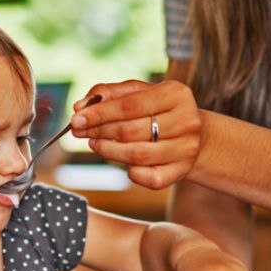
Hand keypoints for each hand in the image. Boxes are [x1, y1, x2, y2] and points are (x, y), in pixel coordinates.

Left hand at [69, 79, 201, 189]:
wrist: (194, 136)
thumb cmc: (160, 111)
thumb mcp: (140, 93)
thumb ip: (110, 94)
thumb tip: (80, 106)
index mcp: (176, 94)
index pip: (129, 105)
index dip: (99, 113)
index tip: (77, 118)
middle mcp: (186, 121)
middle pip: (131, 131)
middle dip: (99, 131)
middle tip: (79, 131)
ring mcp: (185, 149)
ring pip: (136, 154)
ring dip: (108, 150)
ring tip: (94, 143)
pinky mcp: (180, 172)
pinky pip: (147, 176)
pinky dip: (129, 171)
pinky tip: (122, 160)